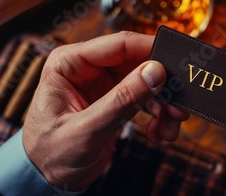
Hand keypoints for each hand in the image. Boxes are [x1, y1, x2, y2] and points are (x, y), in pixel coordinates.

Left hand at [22, 31, 188, 190]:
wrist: (47, 180)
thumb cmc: (49, 153)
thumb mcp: (87, 128)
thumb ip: (121, 100)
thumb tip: (154, 72)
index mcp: (70, 63)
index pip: (118, 45)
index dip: (150, 51)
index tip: (176, 64)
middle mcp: (89, 68)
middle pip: (138, 63)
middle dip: (162, 84)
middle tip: (179, 103)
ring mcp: (104, 85)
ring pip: (147, 82)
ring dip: (164, 103)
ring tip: (171, 124)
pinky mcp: (115, 101)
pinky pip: (146, 100)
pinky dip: (158, 115)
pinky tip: (159, 132)